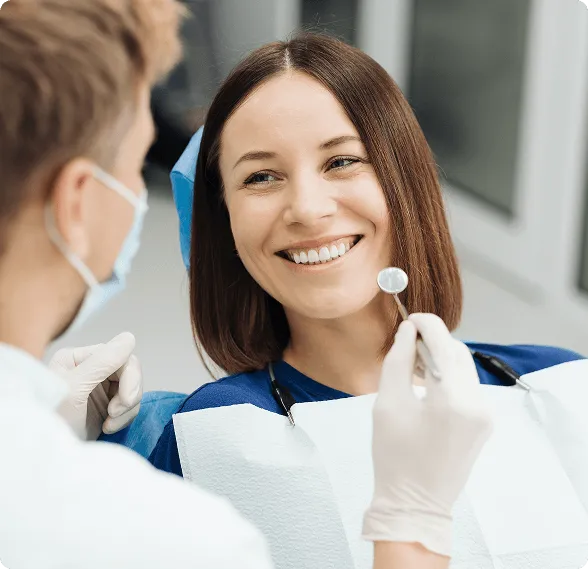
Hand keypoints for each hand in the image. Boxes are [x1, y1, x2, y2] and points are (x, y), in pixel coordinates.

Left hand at [50, 332, 142, 439]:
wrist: (47, 458)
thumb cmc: (53, 421)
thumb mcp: (75, 389)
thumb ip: (102, 362)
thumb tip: (129, 337)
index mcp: (78, 358)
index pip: (120, 356)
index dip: (129, 377)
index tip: (124, 401)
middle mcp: (90, 369)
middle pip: (130, 371)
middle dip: (128, 394)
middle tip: (115, 414)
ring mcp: (99, 388)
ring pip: (133, 389)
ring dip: (127, 409)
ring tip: (109, 424)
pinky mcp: (106, 406)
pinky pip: (130, 405)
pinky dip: (124, 418)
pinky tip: (107, 428)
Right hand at [363, 314, 492, 556]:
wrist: (415, 504)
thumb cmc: (393, 456)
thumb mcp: (388, 403)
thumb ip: (398, 361)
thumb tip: (408, 331)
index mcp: (452, 400)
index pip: (444, 344)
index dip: (427, 324)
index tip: (409, 317)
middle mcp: (478, 404)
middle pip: (458, 353)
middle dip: (433, 340)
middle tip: (405, 343)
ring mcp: (486, 415)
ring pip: (464, 368)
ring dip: (441, 357)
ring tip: (413, 363)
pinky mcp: (485, 423)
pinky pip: (467, 386)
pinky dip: (449, 376)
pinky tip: (428, 383)